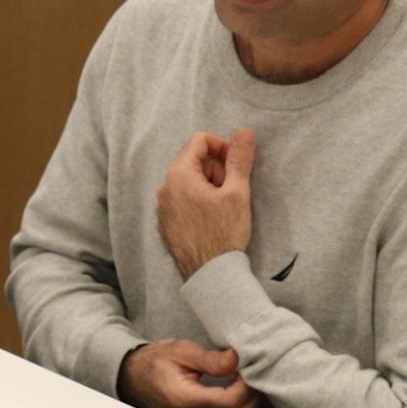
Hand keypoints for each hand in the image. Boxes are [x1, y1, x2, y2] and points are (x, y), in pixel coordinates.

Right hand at [118, 339, 257, 407]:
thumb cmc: (156, 362)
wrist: (133, 379)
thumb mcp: (181, 351)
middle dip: (252, 400)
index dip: (246, 387)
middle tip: (250, 378)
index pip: (227, 402)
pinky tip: (235, 399)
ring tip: (243, 386)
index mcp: (181, 399)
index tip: (245, 370)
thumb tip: (236, 359)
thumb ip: (210, 358)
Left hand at [155, 127, 255, 279]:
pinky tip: (212, 219)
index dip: (222, 146)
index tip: (236, 164)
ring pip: (188, 181)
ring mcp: (162, 207)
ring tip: (223, 206)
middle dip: (216, 168)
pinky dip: (197, 200)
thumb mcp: (237, 192)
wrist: (209, 274)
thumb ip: (239, 159)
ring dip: (208, 185)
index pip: (199, 141)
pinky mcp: (165, 223)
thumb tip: (244, 132)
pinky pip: (181, 200)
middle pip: (192, 160)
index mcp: (179, 175)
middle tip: (233, 188)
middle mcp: (164, 188)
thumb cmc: (224, 234)